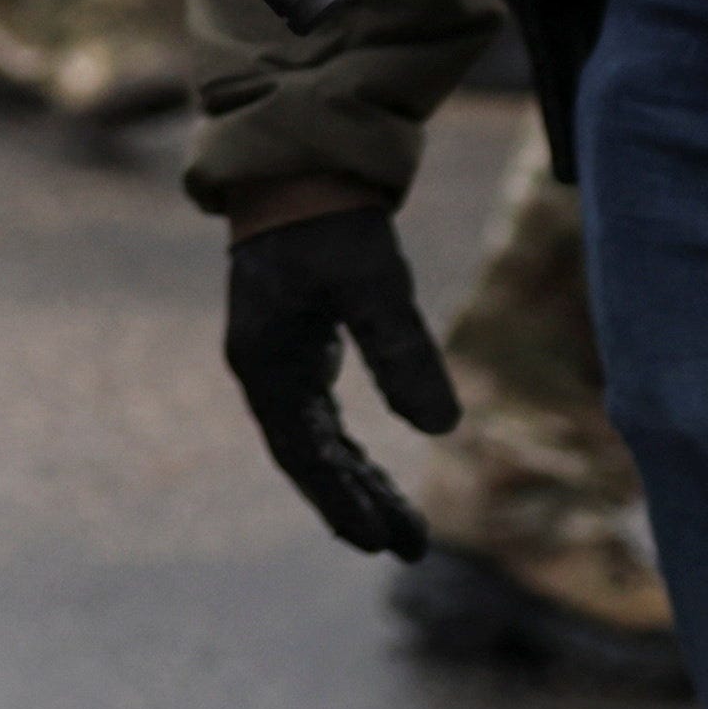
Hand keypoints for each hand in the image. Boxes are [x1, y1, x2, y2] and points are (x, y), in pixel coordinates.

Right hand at [222, 194, 457, 557]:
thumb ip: (403, 353)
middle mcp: (264, 367)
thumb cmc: (331, 219)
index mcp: (266, 363)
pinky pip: (319, 412)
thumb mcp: (373, 284)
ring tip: (401, 524)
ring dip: (356, 479)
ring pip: (316, 438)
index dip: (342, 502)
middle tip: (408, 546)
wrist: (301, 162)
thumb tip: (444, 431)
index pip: (305, 454)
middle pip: (310, 456)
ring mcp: (277, 354)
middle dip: (356, 502)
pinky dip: (347, 445)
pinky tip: (371, 465)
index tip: (381, 544)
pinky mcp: (296, 338)